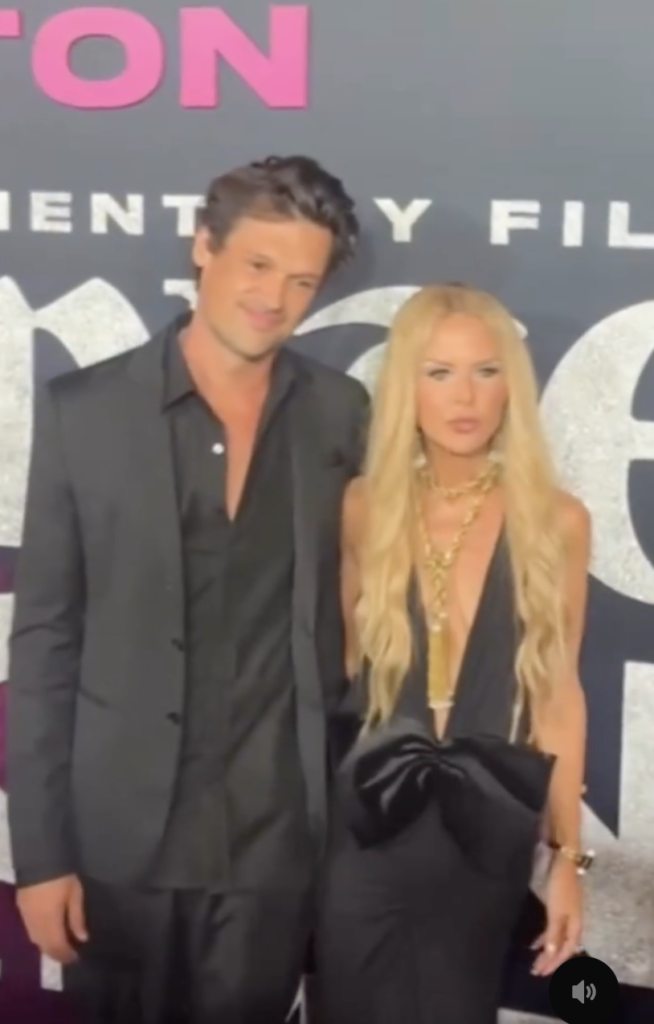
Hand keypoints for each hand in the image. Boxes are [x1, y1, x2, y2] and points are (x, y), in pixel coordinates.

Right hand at [16, 874, 87, 963]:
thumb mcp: (75, 894)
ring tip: (59, 946)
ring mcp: (25, 917)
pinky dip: (39, 937)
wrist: (39, 858)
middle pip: (44, 947)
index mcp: (49, 920)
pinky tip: (47, 933)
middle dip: (56, 954)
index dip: (66, 955)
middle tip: (68, 956)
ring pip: (35, 940)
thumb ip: (77, 917)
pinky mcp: (21, 909)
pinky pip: (29, 931)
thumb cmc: (62, 876)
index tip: (76, 958)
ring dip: (47, 947)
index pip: (57, 946)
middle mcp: (35, 923)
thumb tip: (82, 938)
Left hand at [530, 856, 582, 975]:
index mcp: (576, 927)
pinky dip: (546, 937)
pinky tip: (537, 942)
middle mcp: (574, 924)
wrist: (565, 863)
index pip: (565, 951)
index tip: (541, 972)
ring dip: (547, 950)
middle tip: (536, 971)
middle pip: (562, 947)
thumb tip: (551, 955)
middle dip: (550, 960)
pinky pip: (553, 929)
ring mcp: (568, 916)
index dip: (554, 963)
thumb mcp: (556, 912)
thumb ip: (554, 933)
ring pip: (557, 939)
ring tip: (536, 961)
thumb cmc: (561, 888)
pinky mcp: (560, 909)